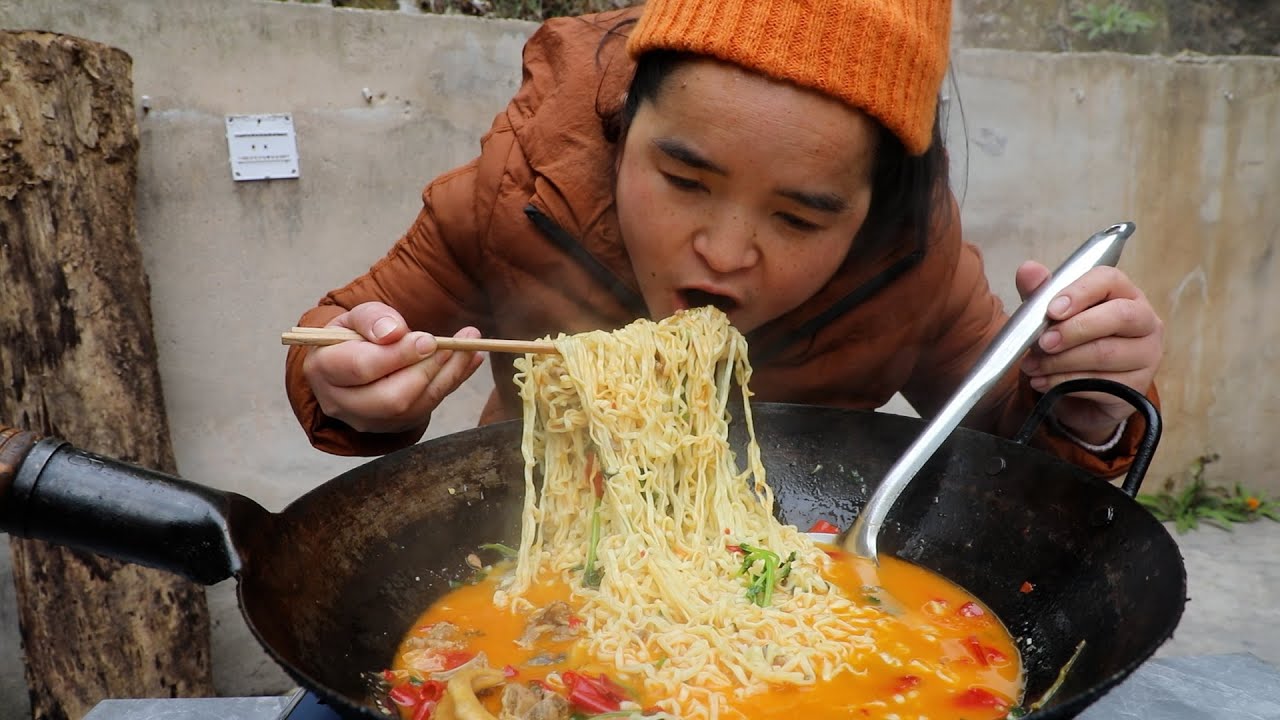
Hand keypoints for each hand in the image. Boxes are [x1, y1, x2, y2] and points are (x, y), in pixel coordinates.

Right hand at [301, 302, 484, 433]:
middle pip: (391, 397)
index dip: (398, 355)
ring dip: (448, 376)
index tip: (429, 340)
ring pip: (413, 407)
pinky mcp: (392, 426)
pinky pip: (427, 408)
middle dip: (428, 371)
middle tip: (455, 345)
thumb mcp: (354, 317)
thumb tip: (394, 332)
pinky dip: (452, 383)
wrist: (350, 364)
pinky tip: (469, 361)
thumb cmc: (352, 337)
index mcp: (323, 368)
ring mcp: (367, 420)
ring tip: (471, 348)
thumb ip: (372, 318)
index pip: (361, 367)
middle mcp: (341, 402)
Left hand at [1015, 262, 1163, 444]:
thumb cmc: (1071, 341)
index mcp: (1124, 293)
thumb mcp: (1052, 315)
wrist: (1081, 388)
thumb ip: (1040, 293)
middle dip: (1073, 330)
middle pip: (1119, 316)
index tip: (1051, 311)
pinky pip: (1101, 384)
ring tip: (1032, 366)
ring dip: (1061, 362)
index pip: (1109, 280)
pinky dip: (1065, 383)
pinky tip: (1043, 382)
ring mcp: (1146, 354)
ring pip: (1106, 353)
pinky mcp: (1138, 385)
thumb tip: (1028, 270)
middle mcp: (1145, 320)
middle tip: (1041, 343)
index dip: (1080, 293)